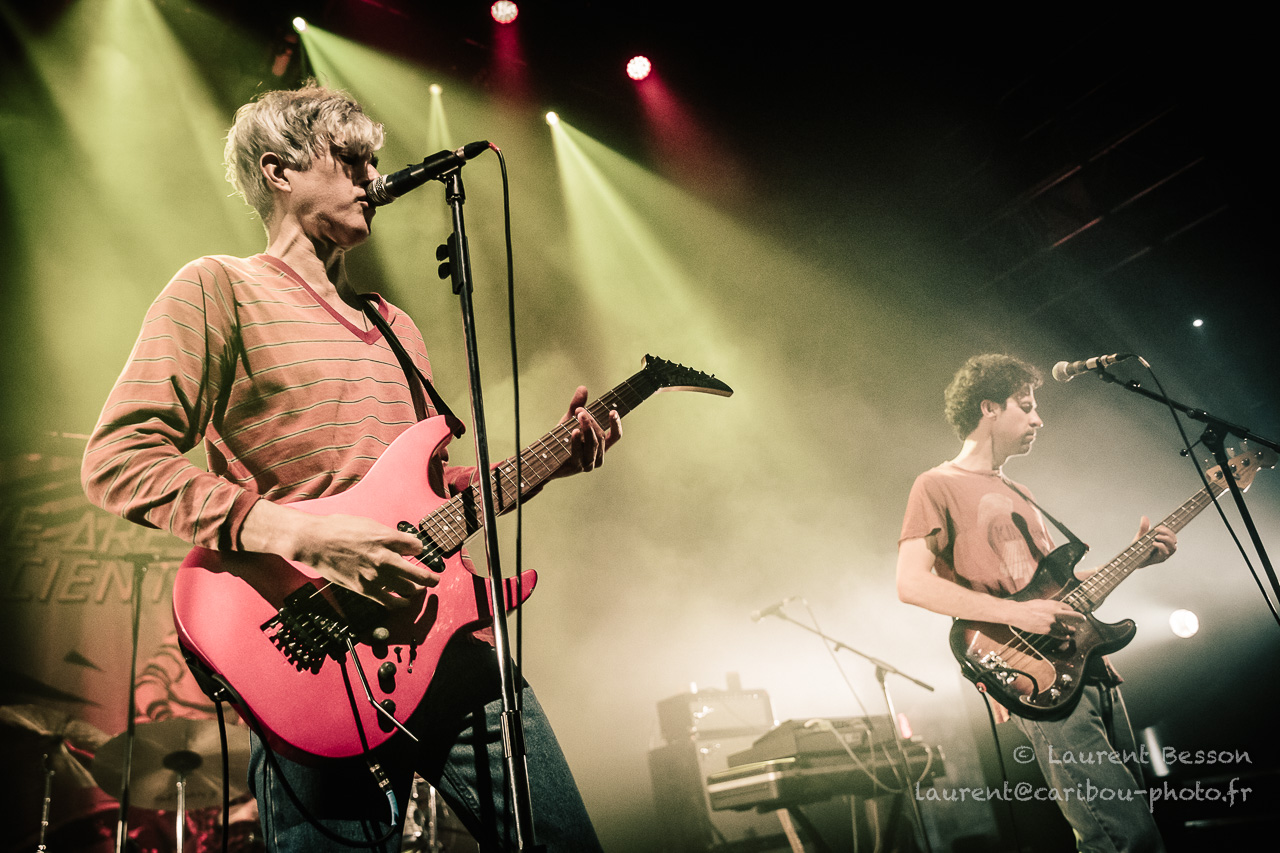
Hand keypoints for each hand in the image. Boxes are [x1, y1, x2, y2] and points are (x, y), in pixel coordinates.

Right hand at [241, 499, 437, 608]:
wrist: (314, 542)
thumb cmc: (339, 529)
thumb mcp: (369, 524)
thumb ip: (391, 535)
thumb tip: (408, 543)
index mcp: (386, 539)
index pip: (417, 547)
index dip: (420, 550)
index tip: (420, 552)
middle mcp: (384, 558)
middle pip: (419, 574)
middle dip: (430, 578)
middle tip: (434, 579)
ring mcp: (375, 576)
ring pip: (407, 589)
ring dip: (417, 590)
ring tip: (419, 589)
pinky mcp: (364, 589)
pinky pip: (389, 602)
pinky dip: (400, 602)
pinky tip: (403, 601)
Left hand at [551, 386, 621, 477]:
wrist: (544, 458)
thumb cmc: (560, 439)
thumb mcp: (569, 420)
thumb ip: (577, 405)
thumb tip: (583, 388)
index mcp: (601, 446)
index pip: (615, 436)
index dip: (616, 424)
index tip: (613, 411)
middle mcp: (598, 456)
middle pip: (600, 436)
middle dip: (591, 421)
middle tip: (580, 411)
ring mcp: (588, 464)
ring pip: (593, 444)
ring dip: (587, 428)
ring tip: (579, 415)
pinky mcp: (576, 468)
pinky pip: (579, 453)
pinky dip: (576, 441)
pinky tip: (574, 431)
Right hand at [1008, 598, 1084, 636]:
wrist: (1018, 613)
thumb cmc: (1029, 607)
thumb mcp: (1042, 602)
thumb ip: (1052, 606)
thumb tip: (1060, 609)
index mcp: (1054, 604)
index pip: (1069, 608)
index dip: (1071, 611)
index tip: (1072, 614)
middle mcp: (1055, 613)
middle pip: (1074, 616)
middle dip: (1080, 619)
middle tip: (1083, 620)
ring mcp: (1052, 622)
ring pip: (1067, 627)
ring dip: (1070, 629)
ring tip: (1072, 630)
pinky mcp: (1048, 630)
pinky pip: (1060, 635)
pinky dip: (1064, 636)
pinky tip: (1066, 637)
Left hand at [1135, 515, 1176, 566]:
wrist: (1133, 559)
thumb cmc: (1139, 548)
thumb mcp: (1141, 536)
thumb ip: (1144, 528)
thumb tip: (1144, 517)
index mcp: (1164, 542)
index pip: (1172, 534)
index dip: (1167, 529)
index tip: (1158, 527)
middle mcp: (1166, 548)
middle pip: (1174, 539)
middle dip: (1167, 533)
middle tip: (1156, 530)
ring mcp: (1164, 554)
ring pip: (1173, 547)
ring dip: (1166, 539)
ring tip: (1156, 536)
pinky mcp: (1160, 559)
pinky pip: (1165, 553)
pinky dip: (1161, 546)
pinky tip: (1153, 543)